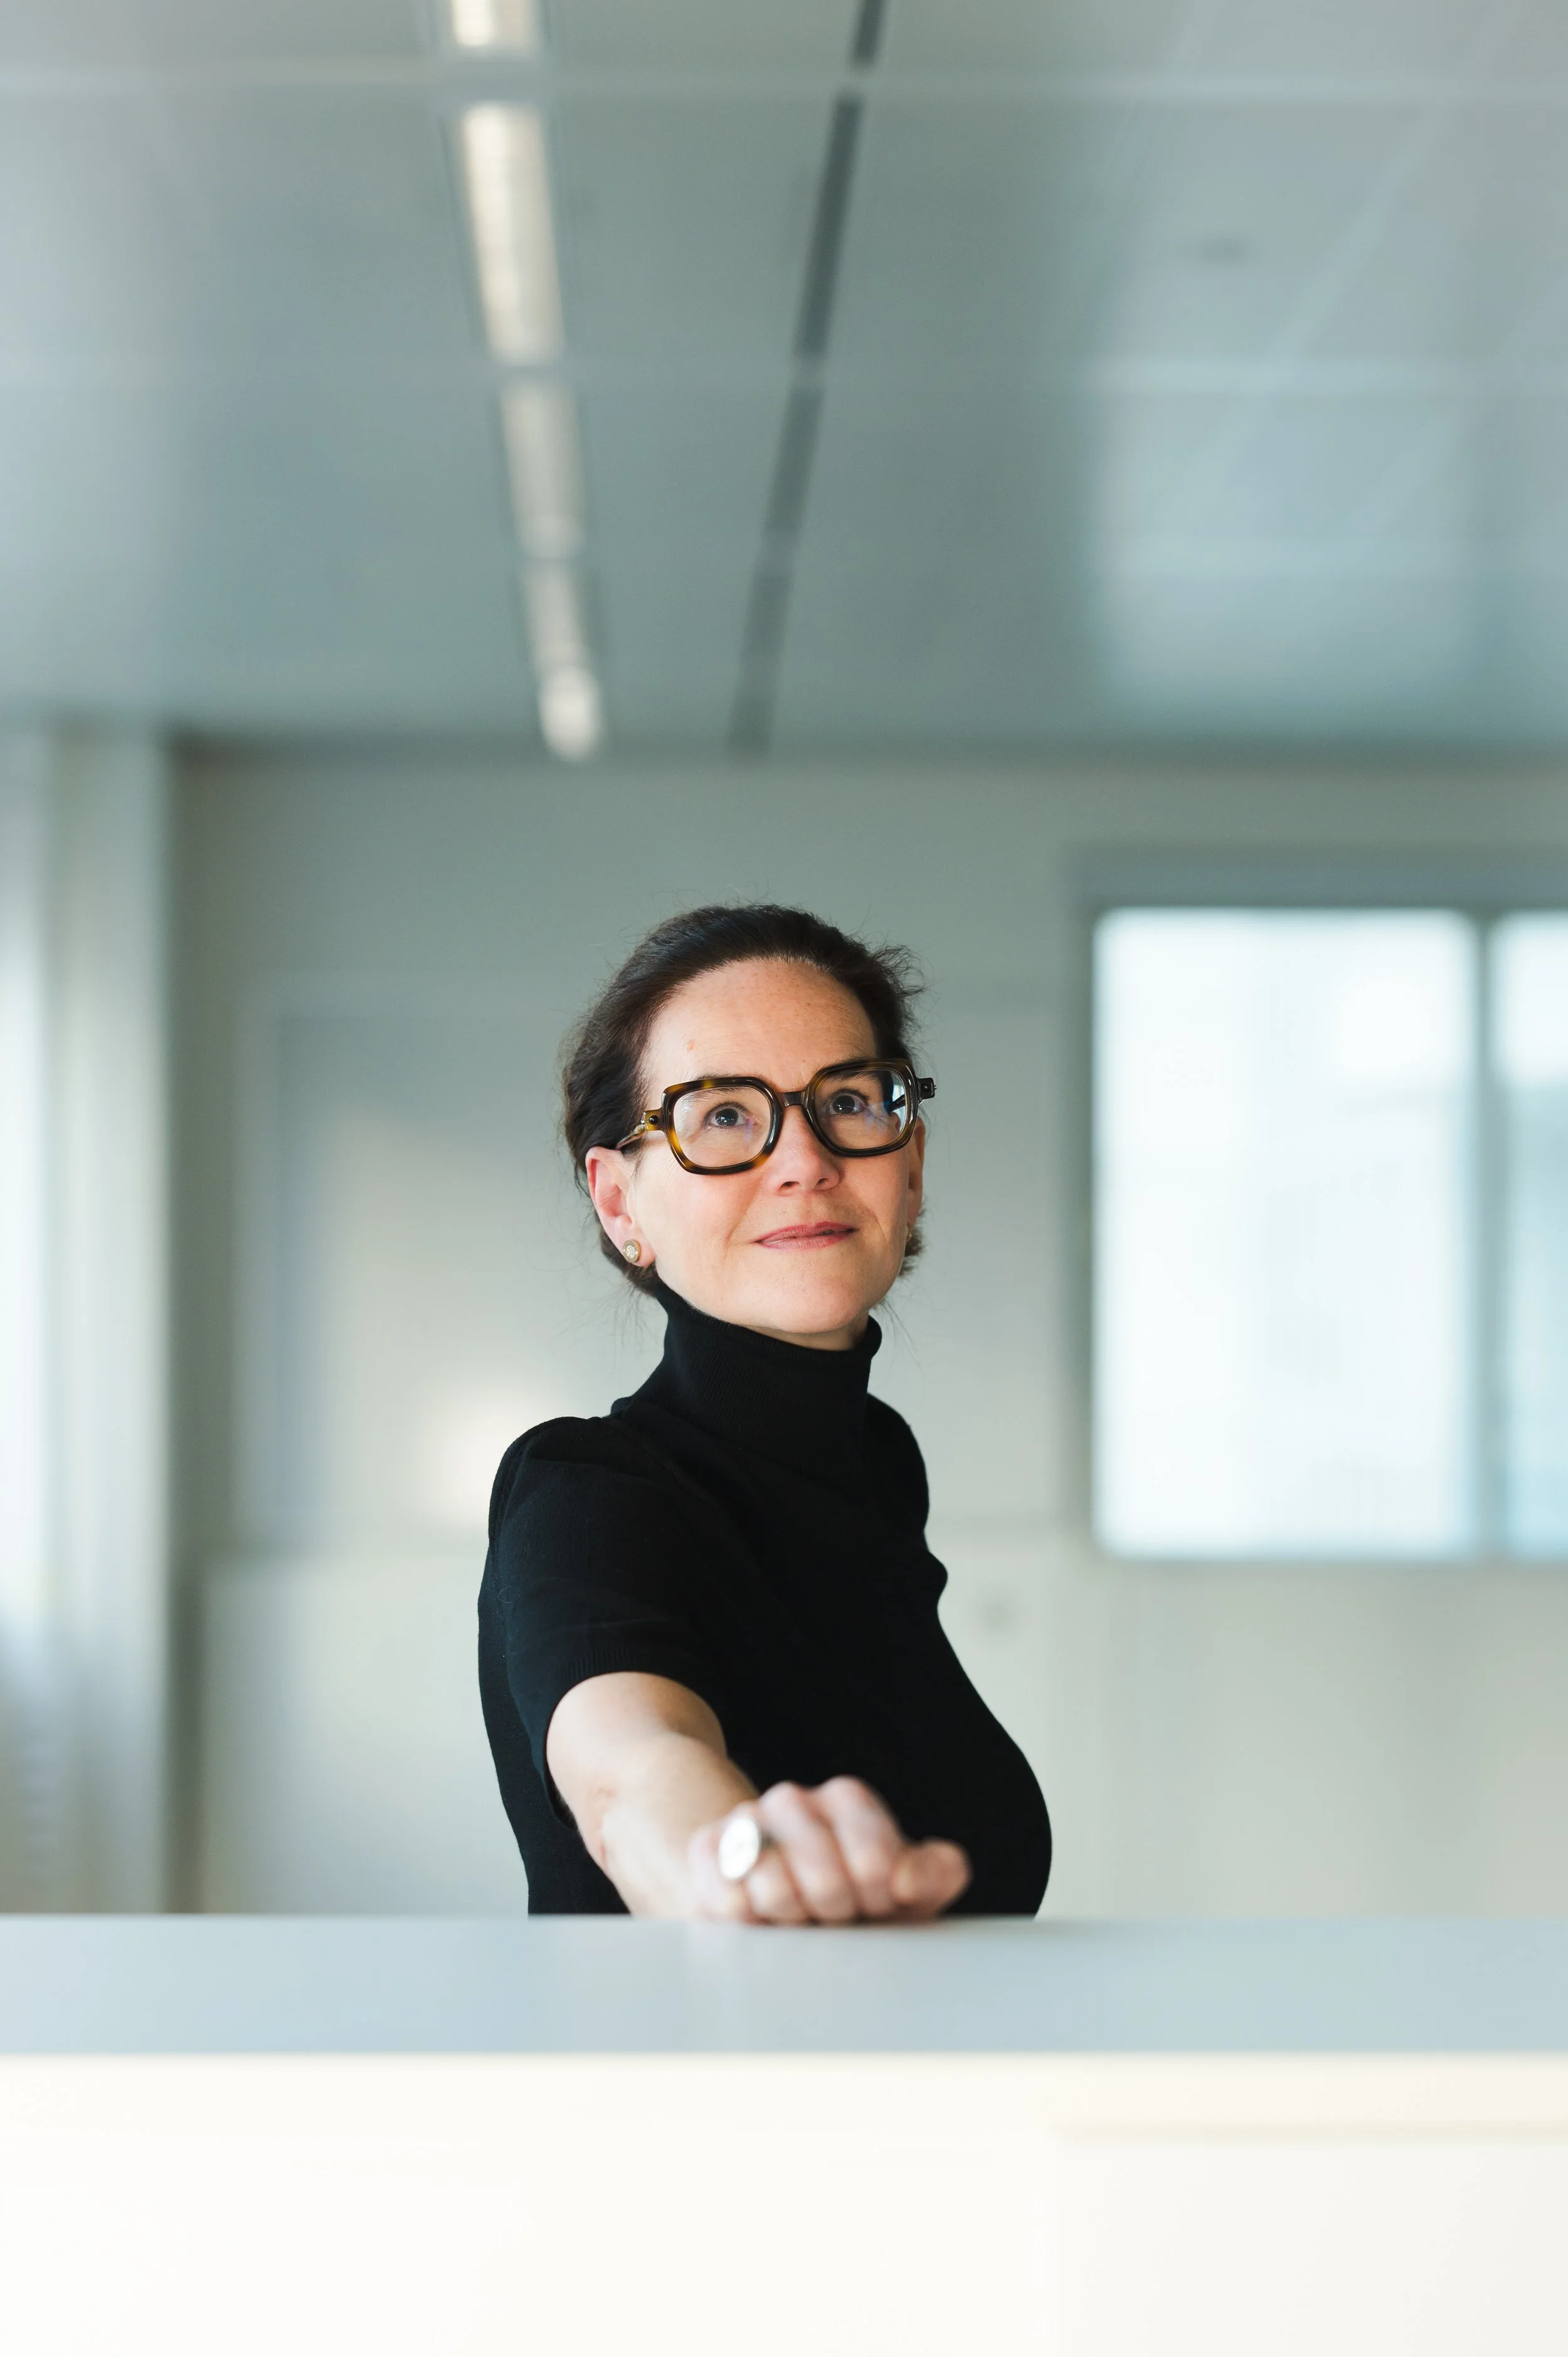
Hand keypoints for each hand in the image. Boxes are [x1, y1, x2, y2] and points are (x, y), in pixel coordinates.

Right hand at [688, 1776, 970, 1923]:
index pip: (868, 1846)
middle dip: (836, 1910)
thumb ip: (934, 1874)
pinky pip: (728, 1901)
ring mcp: (743, 1824)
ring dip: (792, 1923)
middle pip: (821, 1871)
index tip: (879, 1903)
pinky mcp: (707, 1855)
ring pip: (771, 1886)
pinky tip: (762, 1927)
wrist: (778, 1907)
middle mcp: (792, 1800)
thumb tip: (910, 1880)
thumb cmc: (855, 1903)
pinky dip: (751, 1927)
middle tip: (837, 1919)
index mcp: (846, 1800)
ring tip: (800, 1925)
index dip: (877, 1886)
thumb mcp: (904, 1891)